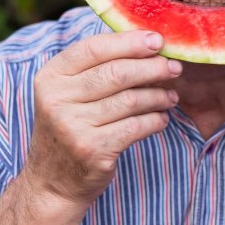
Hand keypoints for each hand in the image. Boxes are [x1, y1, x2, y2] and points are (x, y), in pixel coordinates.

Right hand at [25, 30, 181, 207]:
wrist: (52, 183)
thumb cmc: (69, 128)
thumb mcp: (67, 94)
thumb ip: (95, 67)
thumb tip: (145, 42)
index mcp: (51, 77)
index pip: (94, 48)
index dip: (130, 42)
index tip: (157, 41)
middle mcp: (57, 99)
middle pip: (117, 73)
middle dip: (152, 68)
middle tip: (174, 68)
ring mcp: (73, 126)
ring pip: (131, 100)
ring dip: (158, 96)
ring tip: (170, 96)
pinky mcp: (93, 150)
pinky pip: (137, 126)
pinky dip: (155, 120)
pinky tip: (161, 118)